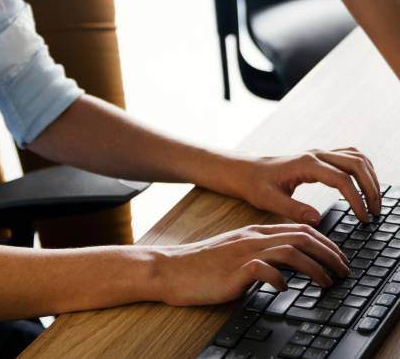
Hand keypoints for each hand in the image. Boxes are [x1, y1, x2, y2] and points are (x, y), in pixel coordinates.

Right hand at [150, 223, 349, 305]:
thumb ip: (260, 255)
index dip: (324, 243)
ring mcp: (244, 252)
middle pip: (300, 236)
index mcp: (254, 232)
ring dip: (315, 267)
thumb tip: (286, 268)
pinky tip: (285, 288)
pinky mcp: (235, 270)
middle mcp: (252, 237)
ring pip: (289, 251)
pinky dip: (281, 279)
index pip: (298, 229)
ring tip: (328, 282)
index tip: (338, 258)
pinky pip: (265, 270)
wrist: (172, 268)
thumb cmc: (203, 266)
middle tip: (344, 270)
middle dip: (328, 253)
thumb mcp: (236, 254)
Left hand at [234, 148, 381, 223]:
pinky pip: (349, 156)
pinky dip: (362, 170)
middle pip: (356, 163)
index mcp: (306, 164)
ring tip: (374, 202)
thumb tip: (317, 219)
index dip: (357, 200)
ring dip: (370, 177)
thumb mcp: (269, 200)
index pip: (342, 179)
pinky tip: (364, 187)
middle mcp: (315, 155)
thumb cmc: (255, 185)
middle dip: (371, 187)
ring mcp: (318, 153)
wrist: (245, 171)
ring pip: (356, 157)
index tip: (364, 219)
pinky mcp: (319, 157)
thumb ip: (293, 209)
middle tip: (375, 212)